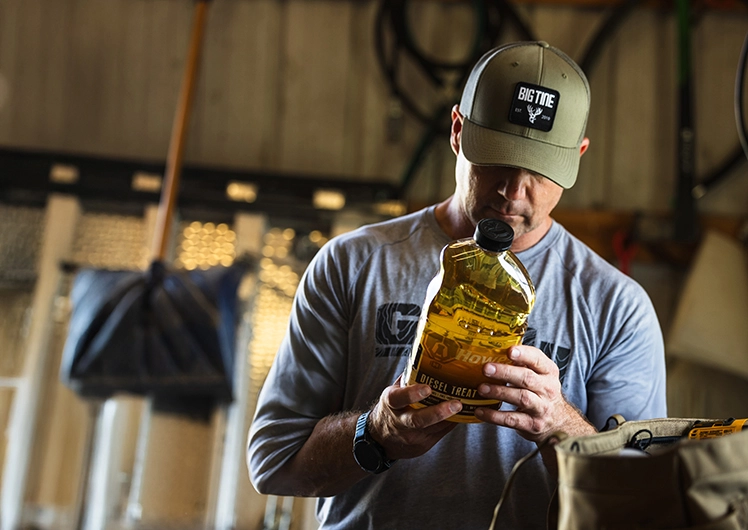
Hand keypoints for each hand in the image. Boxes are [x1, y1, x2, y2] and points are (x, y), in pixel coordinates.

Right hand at [367, 375, 461, 459]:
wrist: (380, 439)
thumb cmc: (392, 409)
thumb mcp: (393, 393)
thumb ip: (408, 379)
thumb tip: (426, 357)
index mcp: (391, 403)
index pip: (398, 398)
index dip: (412, 394)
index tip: (428, 388)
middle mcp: (399, 422)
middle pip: (418, 420)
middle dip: (438, 412)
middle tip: (456, 403)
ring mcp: (411, 437)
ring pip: (433, 428)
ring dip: (451, 418)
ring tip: (466, 407)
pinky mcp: (422, 445)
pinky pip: (440, 434)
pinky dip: (451, 423)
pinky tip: (462, 415)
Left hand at [474, 345, 594, 442]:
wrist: (559, 422)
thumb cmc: (542, 392)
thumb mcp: (540, 375)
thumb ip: (523, 363)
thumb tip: (492, 349)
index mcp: (548, 372)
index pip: (538, 359)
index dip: (524, 354)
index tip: (509, 350)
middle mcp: (547, 389)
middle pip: (527, 378)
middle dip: (505, 372)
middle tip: (486, 369)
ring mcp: (541, 408)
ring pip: (521, 398)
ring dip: (499, 392)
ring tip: (481, 388)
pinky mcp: (532, 425)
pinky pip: (512, 420)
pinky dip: (494, 416)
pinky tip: (480, 411)